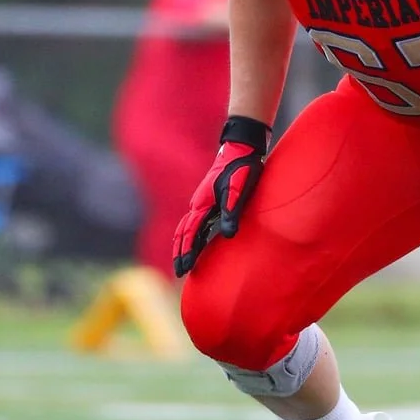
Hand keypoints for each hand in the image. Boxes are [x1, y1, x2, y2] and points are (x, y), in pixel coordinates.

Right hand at [171, 116, 268, 277]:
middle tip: (178, 272)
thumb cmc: (241, 168)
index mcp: (202, 204)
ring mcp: (202, 201)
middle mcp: (198, 204)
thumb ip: (231, 211)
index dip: (186, 253)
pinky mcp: (209, 200)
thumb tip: (228, 235)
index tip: (183, 270)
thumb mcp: (239, 189)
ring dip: (183, 245)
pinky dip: (191, 235)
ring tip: (182, 261)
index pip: (191, 234)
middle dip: (180, 252)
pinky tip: (196, 242)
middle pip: (183, 233)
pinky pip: (195, 222)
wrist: (240, 148)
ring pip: (187, 227)